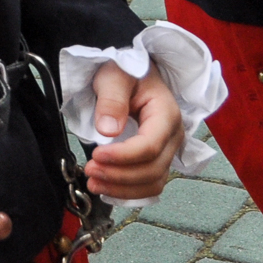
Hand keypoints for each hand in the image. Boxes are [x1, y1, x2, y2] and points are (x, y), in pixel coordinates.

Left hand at [84, 64, 183, 199]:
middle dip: (120, 176)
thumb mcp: (114, 76)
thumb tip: (108, 131)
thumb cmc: (125, 71)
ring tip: (94, 183)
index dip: (123, 157)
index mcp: (166, 115)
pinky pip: (149, 184)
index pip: (150, 146)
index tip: (97, 155)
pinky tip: (107, 189)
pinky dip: (130, 191)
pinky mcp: (156, 158)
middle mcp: (172, 136)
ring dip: (124, 189)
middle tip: (90, 170)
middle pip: (152, 169)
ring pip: (153, 182)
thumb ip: (112, 100)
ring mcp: (166, 150)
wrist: (132, 72)